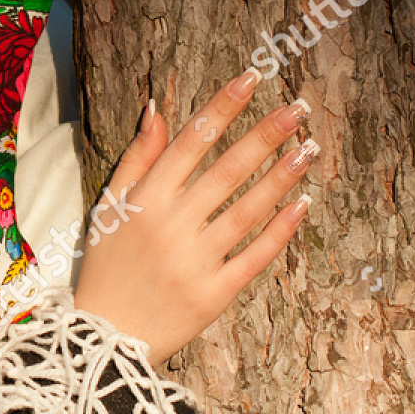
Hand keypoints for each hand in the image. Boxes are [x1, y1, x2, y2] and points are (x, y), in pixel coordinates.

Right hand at [72, 67, 316, 364]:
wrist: (106, 335)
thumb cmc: (107, 264)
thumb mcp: (109, 206)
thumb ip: (136, 158)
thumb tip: (157, 108)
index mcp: (143, 200)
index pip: (189, 142)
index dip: (222, 107)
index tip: (251, 79)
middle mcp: (170, 225)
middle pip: (225, 171)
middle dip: (264, 135)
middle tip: (297, 108)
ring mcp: (194, 260)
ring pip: (246, 210)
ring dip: (280, 178)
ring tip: (308, 149)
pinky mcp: (215, 293)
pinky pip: (255, 256)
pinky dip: (280, 231)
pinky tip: (302, 205)